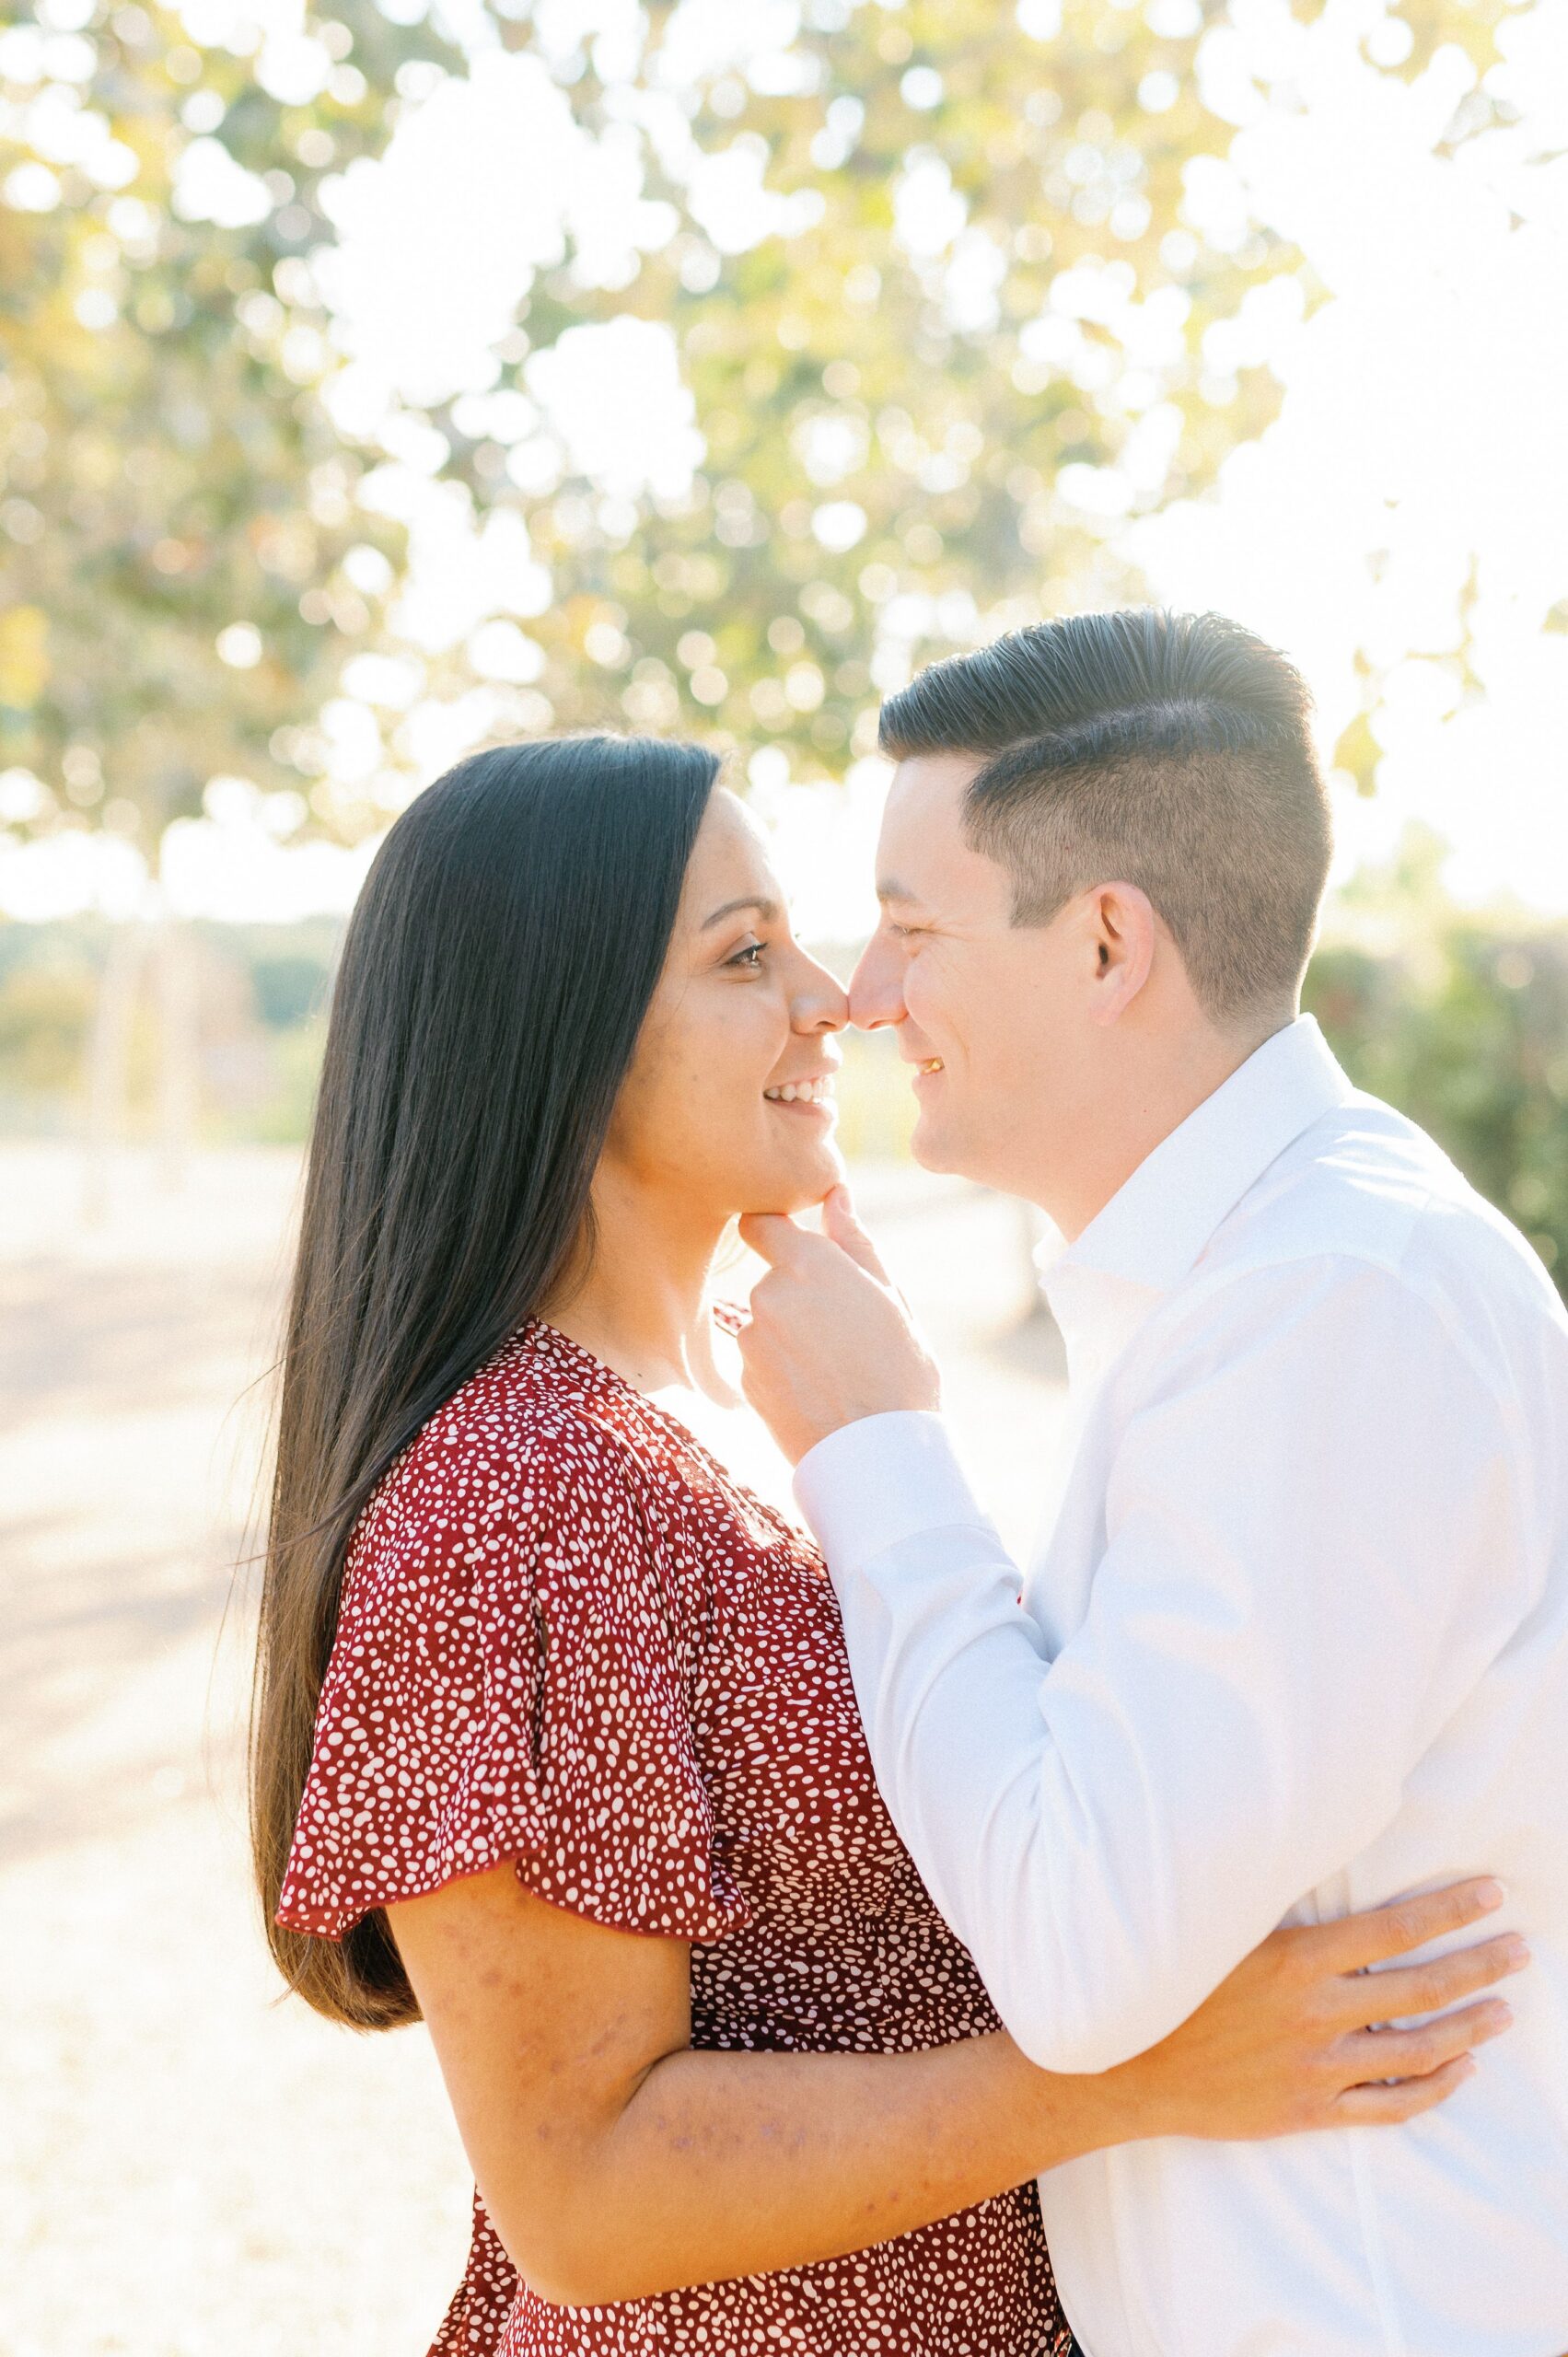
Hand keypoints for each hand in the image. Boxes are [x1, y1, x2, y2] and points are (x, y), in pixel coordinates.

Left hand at [737, 1186, 940, 1464]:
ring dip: (789, 1335)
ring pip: (764, 1321)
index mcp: (808, 1264)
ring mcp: (751, 1339)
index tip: (796, 1248)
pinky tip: (816, 1391)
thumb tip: (836, 1194)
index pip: (759, 1224)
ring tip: (834, 1368)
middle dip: (797, 1294)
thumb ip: (855, 1241)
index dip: (775, 1233)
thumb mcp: (890, 1297)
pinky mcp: (744, 1379)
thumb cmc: (900, 1370)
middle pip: (770, 1278)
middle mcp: (768, 1294)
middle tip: (844, 1331)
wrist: (878, 1454)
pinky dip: (780, 1369)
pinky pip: (759, 1359)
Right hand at [1098, 1878, 1526, 2144]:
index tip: (1492, 1892)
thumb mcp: (1218, 1925)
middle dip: (1480, 1965)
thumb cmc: (1167, 1980)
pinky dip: (1433, 2088)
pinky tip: (1459, 2071)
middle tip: (1520, 1950)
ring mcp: (1316, 2066)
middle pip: (1421, 1989)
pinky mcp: (1309, 2109)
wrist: (1120, 2064)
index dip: (1450, 1909)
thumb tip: (1321, 1858)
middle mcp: (1315, 2012)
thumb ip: (1275, 1903)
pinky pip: (1389, 2106)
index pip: (1395, 1928)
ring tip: (1502, 2010)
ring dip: (1470, 2028)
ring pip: (1418, 2051)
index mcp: (1295, 1958)